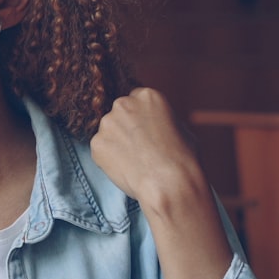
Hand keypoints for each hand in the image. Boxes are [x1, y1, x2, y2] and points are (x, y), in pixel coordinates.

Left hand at [90, 87, 207, 212]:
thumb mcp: (181, 127)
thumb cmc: (183, 158)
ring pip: (108, 131)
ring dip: (116, 142)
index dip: (141, 117)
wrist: (169, 182)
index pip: (136, 100)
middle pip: (119, 113)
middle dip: (126, 127)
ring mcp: (107, 123)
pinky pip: (101, 149)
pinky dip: (109, 158)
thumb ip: (161, 120)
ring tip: (134, 160)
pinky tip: (125, 167)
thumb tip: (154, 123)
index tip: (145, 131)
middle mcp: (123, 104)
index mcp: (147, 96)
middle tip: (138, 147)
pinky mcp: (96, 143)